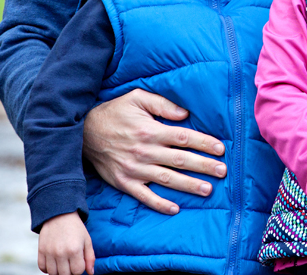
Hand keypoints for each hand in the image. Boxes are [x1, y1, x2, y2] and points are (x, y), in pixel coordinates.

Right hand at [38, 212, 94, 274]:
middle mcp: (61, 253)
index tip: (79, 262)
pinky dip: (47, 268)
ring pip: (53, 273)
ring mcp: (49, 252)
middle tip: (71, 262)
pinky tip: (53, 262)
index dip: (79, 268)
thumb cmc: (75, 228)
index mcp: (75, 250)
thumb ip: (90, 257)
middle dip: (69, 271)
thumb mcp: (87, 240)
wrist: (60, 214)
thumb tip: (91, 272)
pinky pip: (42, 268)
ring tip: (63, 262)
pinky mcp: (41, 251)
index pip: (77, 271)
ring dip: (58, 271)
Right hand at [82, 88, 225, 214]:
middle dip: (204, 166)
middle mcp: (145, 151)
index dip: (204, 143)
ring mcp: (134, 169)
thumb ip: (162, 104)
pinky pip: (144, 196)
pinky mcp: (124, 182)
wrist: (83, 133)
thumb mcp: (137, 98)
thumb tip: (185, 113)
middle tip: (223, 171)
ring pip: (167, 179)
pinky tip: (175, 208)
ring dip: (188, 185)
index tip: (220, 149)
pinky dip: (159, 204)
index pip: (184, 138)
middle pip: (180, 160)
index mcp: (150, 130)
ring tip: (208, 190)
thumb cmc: (115, 112)